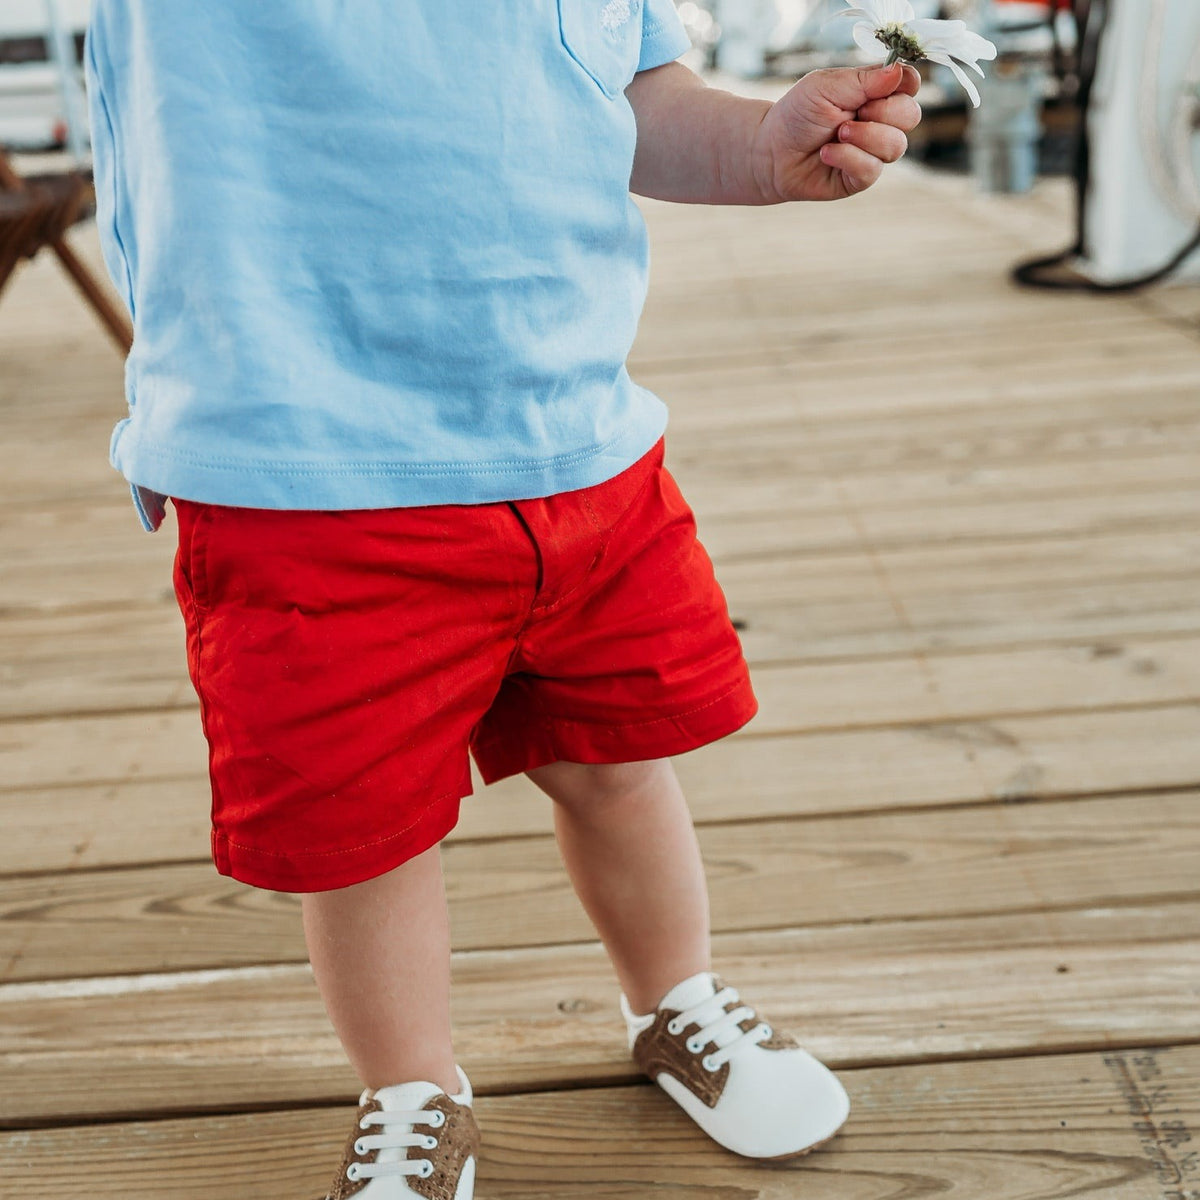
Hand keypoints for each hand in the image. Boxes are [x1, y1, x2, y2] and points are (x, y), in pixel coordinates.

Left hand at [752, 62, 922, 202]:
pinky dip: (848, 158)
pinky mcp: (859, 178)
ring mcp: (872, 152)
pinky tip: (826, 154)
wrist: (770, 151)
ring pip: (896, 145)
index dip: (905, 85)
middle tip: (853, 112)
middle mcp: (879, 122)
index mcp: (875, 94)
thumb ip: (863, 79)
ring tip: (836, 133)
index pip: (909, 86)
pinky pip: (872, 169)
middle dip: (884, 112)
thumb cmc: (797, 114)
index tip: (884, 85)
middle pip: (911, 116)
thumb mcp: (826, 86)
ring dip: (865, 136)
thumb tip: (899, 72)